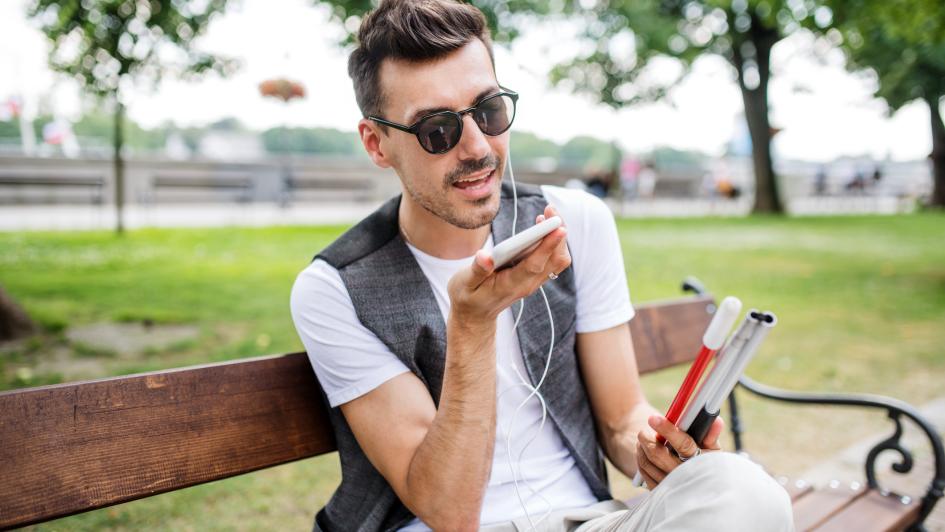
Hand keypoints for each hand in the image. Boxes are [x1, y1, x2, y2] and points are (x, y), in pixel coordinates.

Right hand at [447, 205, 570, 324]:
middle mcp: (528, 284)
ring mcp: (533, 281)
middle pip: (555, 259)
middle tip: (550, 210)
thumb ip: (476, 270)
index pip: (535, 264)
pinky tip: (541, 226)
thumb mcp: (464, 284)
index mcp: (511, 285)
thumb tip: (485, 256)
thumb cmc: (468, 297)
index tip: (558, 227)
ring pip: (557, 259)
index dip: (548, 245)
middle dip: (557, 234)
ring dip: (557, 236)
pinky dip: (552, 241)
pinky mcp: (534, 276)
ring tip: (546, 214)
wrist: (475, 316)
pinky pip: (551, 259)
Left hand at [635, 414, 723, 489]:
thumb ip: (711, 435)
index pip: (683, 445)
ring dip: (643, 448)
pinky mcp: (660, 491)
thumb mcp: (712, 450)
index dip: (668, 430)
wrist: (702, 485)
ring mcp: (672, 486)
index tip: (653, 419)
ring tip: (643, 438)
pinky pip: (644, 473)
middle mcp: (686, 476)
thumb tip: (716, 421)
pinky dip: (641, 459)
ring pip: (648, 463)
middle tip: (643, 430)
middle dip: (647, 440)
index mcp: (701, 463)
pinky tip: (643, 451)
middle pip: (659, 455)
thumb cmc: (706, 460)